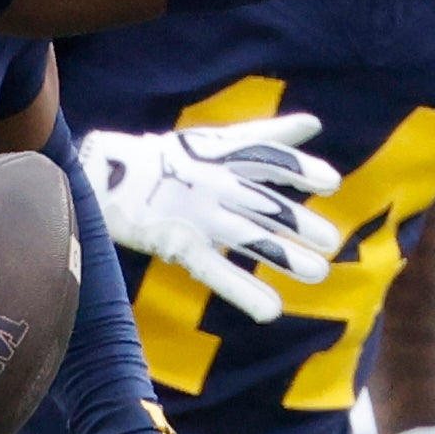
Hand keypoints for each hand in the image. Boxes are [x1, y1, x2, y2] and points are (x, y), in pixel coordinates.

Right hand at [85, 114, 340, 322]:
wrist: (104, 178)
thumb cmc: (172, 159)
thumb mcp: (222, 142)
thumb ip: (269, 136)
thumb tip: (314, 123)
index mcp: (223, 158)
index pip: (267, 161)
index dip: (299, 171)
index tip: (330, 183)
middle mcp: (214, 185)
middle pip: (263, 204)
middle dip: (297, 222)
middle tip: (331, 241)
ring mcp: (197, 216)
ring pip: (247, 237)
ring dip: (282, 256)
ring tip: (317, 273)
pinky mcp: (179, 245)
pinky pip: (215, 270)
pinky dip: (243, 291)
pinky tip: (270, 310)